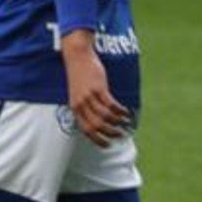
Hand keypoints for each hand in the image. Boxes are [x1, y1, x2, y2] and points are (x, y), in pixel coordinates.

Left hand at [61, 33, 132, 147]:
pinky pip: (111, 104)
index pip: (85, 130)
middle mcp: (81, 104)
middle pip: (96, 126)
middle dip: (110, 134)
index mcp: (75, 108)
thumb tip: (98, 120)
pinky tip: (126, 112)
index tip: (107, 145)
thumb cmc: (79, 76)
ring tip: (126, 123)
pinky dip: (120, 111)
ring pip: (105, 117)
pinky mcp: (99, 88)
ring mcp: (89, 96)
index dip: (97, 139)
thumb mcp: (78, 94)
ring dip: (118, 123)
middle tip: (120, 135)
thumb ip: (85, 107)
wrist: (77, 57)